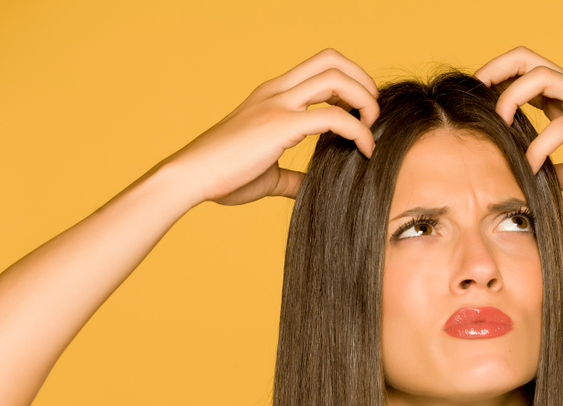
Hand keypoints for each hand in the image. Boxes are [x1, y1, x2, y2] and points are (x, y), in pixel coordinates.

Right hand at [164, 48, 378, 205]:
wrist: (190, 177)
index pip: (318, 68)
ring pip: (335, 78)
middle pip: (331, 59)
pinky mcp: (281, 125)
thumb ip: (290, 176)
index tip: (360, 113)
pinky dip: (358, 131)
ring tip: (372, 128)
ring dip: (364, 99)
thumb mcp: (265, 173)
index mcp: (271, 96)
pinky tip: (364, 151)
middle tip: (372, 113)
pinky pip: (333, 116)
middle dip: (362, 81)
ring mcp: (278, 104)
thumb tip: (308, 187)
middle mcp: (276, 92)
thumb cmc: (222, 175)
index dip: (348, 83)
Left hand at [474, 47, 562, 193]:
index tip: (477, 105)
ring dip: (511, 98)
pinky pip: (562, 125)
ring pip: (539, 77)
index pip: (526, 76)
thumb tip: (534, 182)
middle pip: (527, 59)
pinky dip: (540, 146)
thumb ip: (558, 170)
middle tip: (475, 96)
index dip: (498, 84)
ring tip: (500, 125)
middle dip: (494, 71)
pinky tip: (531, 165)